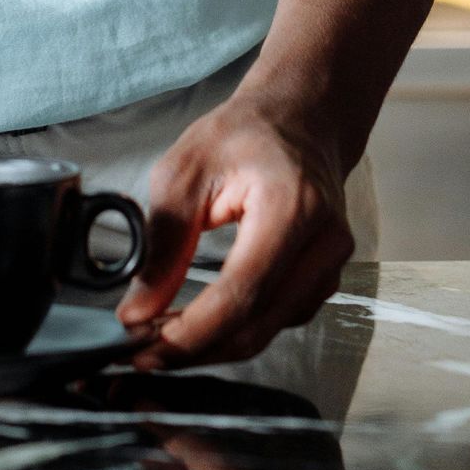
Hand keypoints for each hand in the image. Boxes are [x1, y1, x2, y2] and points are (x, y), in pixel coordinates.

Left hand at [115, 97, 352, 366]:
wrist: (301, 117)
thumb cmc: (244, 133)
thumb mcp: (185, 171)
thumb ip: (163, 242)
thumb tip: (138, 310)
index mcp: (291, 206)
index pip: (241, 292)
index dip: (191, 332)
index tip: (143, 347)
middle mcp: (324, 243)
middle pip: (257, 324)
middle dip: (196, 348)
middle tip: (143, 353)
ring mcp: (331, 263)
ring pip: (268, 330)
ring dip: (213, 344)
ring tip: (161, 336)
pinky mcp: (324, 277)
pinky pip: (277, 319)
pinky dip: (236, 329)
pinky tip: (200, 322)